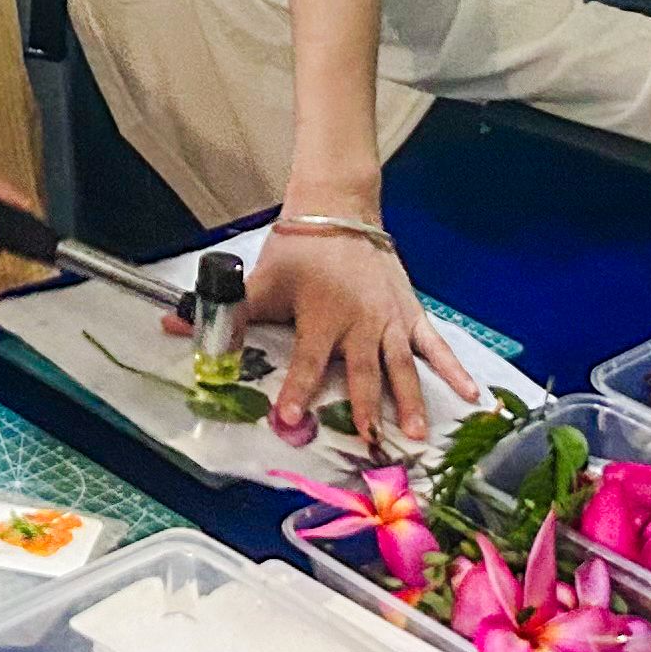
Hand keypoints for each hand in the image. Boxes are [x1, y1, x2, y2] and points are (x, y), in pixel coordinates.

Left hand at [247, 213, 475, 446]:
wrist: (338, 210)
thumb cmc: (298, 250)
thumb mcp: (261, 282)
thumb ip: (229, 311)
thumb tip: (179, 325)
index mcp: (322, 315)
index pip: (308, 360)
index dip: (298, 388)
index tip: (291, 417)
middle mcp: (360, 321)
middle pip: (363, 370)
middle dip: (365, 406)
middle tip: (370, 441)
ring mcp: (390, 319)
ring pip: (401, 366)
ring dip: (409, 400)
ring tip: (416, 434)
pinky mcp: (411, 313)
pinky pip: (435, 345)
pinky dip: (454, 369)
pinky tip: (471, 394)